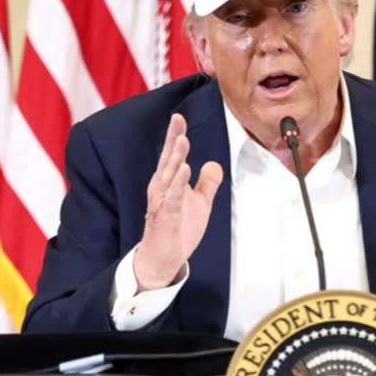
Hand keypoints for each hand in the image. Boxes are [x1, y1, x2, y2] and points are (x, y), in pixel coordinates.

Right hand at [134, 113, 222, 291]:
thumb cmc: (178, 229)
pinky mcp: (165, 217)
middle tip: (177, 119)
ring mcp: (162, 202)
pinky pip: (172, 198)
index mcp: (168, 182)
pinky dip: (178, 184)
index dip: (175, 136)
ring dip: (176, 158)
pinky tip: (185, 170)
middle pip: (168, 160)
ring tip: (182, 139)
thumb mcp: (200, 203)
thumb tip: (214, 164)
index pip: (172, 156)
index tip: (179, 117)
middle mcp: (161, 188)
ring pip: (169, 176)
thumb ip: (207, 183)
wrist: (164, 258)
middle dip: (173, 139)